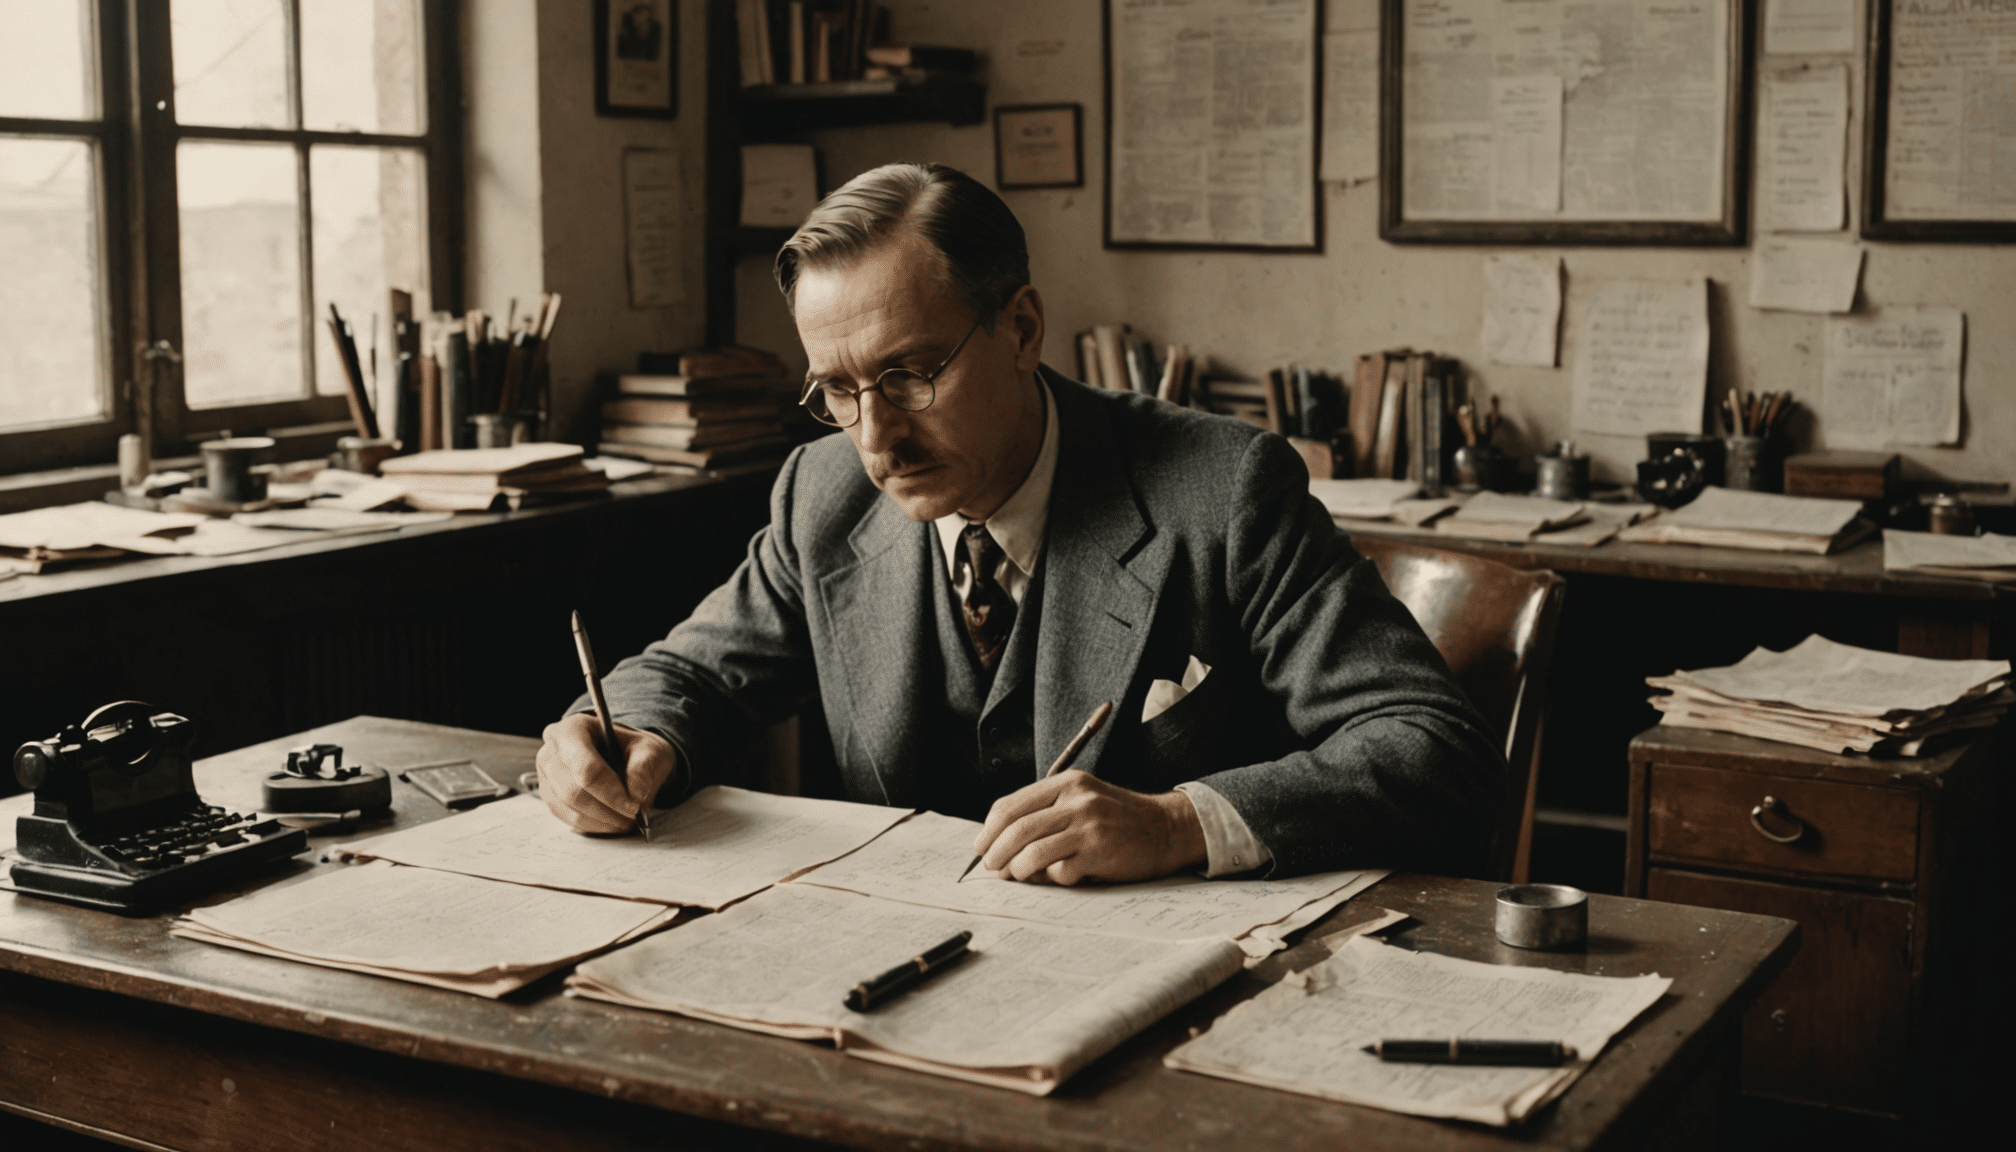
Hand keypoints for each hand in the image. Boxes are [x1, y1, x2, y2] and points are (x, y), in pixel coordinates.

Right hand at [535, 714, 676, 834]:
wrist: (622, 754)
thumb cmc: (632, 749)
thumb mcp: (649, 749)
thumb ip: (644, 767)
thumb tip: (636, 793)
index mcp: (573, 729)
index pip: (586, 767)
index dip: (610, 792)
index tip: (633, 806)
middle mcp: (551, 750)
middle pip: (573, 791)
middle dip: (606, 809)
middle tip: (632, 815)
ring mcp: (546, 775)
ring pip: (569, 807)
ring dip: (601, 820)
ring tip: (625, 820)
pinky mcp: (549, 795)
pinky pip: (566, 818)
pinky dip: (592, 825)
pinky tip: (611, 822)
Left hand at [970, 771, 1206, 885]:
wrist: (1167, 829)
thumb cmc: (1118, 819)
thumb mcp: (1082, 801)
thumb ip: (1046, 814)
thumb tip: (1001, 843)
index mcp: (1066, 784)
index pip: (1011, 805)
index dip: (989, 830)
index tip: (981, 847)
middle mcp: (1076, 800)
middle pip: (1016, 829)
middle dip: (996, 853)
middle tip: (992, 868)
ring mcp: (1088, 826)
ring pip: (1031, 853)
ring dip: (1018, 870)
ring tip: (1019, 876)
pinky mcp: (1100, 852)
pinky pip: (1060, 872)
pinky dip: (1055, 879)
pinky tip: (1066, 875)